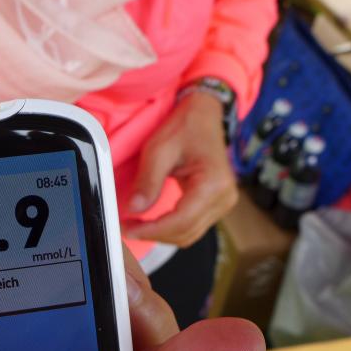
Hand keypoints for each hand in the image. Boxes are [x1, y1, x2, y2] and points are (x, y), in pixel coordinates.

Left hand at [125, 91, 237, 246]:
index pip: (181, 221)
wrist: (204, 115)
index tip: (127, 229)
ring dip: (161, 234)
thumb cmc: (186, 126)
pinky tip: (152, 222)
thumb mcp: (159, 149)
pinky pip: (192, 226)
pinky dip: (171, 228)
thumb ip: (148, 181)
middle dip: (153, 234)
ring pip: (189, 234)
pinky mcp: (216, 205)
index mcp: (214, 184)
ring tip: (136, 226)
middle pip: (185, 233)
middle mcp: (224, 198)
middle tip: (126, 228)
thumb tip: (134, 209)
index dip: (151, 230)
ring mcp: (223, 203)